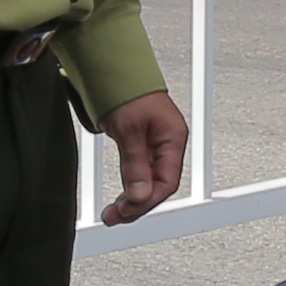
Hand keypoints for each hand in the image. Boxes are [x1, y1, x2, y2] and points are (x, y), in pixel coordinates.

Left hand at [95, 91, 188, 224]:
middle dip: (137, 204)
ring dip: (132, 198)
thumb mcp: (128, 129)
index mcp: (173, 138)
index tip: (125, 210)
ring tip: (113, 213)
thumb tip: (139, 196)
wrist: (115, 68)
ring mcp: (156, 144)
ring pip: (149, 181)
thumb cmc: (127, 89)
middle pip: (158, 185)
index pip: (167, 181)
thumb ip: (135, 164)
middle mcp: (168, 144)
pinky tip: (120, 198)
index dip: (147, 200)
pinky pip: (141, 172)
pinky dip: (130, 186)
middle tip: (113, 217)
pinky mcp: (143, 144)